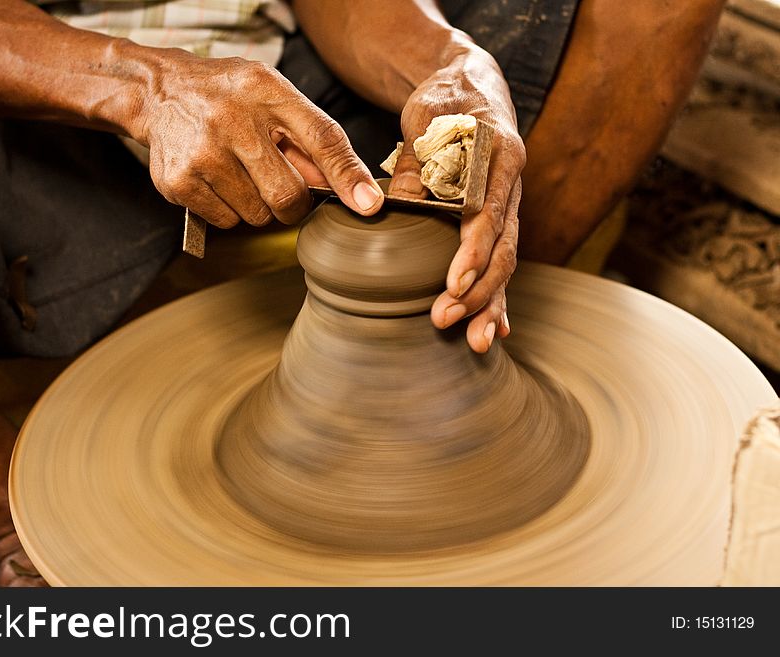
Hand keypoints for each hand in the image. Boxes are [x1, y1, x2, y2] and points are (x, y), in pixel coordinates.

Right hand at [131, 52, 383, 226]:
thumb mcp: (274, 98)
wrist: (158, 94)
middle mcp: (232, 121)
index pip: (320, 138)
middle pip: (287, 196)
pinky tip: (216, 180)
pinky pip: (226, 222)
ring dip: (257, 205)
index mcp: (266, 92)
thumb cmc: (227, 97)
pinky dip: (228, 211)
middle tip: (276, 183)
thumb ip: (312, 139)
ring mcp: (202, 154)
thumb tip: (350, 189)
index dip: (347, 177)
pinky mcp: (179, 182)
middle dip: (291, 202)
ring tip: (239, 172)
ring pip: (257, 216)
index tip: (369, 206)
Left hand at [389, 44, 524, 352]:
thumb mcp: (425, 117)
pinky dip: (499, 295)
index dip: (474, 251)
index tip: (454, 284)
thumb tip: (398, 204)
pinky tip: (497, 329)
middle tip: (444, 319)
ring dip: (491, 303)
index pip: (489, 212)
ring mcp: (509, 204)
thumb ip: (416, 161)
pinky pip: (503, 261)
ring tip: (477, 342)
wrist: (471, 84)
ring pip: (508, 261)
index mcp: (499, 153)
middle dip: (478, 290)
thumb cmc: (446, 99)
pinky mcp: (501, 218)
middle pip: (504, 247)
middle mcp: (512, 184)